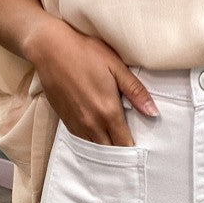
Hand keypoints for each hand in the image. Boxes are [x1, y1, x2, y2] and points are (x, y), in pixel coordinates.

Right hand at [25, 15, 158, 144]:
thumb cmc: (85, 53)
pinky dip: (92, 141)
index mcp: (108, 111)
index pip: (124, 144)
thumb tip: (153, 112)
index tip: (143, 149)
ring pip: (94, 148)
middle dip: (121, 153)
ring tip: (116, 145)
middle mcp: (91, 123)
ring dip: (106, 149)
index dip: (134, 150)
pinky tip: (99, 135)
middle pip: (110, 151)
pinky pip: (82, 140)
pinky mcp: (65, 120)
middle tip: (132, 150)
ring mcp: (76, 123)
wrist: (50, 49)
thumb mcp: (116, 67)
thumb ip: (135, 91)